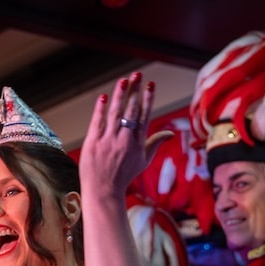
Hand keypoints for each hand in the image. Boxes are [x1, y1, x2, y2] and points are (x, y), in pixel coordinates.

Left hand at [80, 72, 170, 197]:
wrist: (103, 191)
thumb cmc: (124, 176)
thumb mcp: (143, 160)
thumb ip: (156, 143)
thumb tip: (172, 133)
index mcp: (138, 143)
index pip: (144, 116)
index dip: (148, 99)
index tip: (151, 84)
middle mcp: (124, 140)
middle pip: (131, 111)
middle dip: (135, 91)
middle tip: (137, 74)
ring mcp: (108, 141)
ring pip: (115, 113)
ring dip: (119, 95)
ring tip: (123, 80)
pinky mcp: (93, 143)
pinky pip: (97, 123)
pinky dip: (100, 109)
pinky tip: (103, 97)